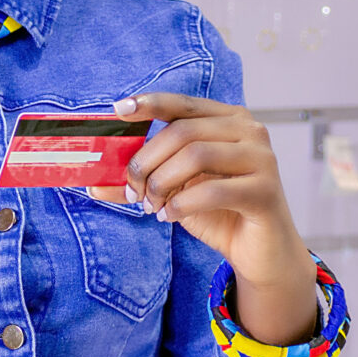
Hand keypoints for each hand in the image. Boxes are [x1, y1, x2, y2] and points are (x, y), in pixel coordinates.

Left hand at [91, 91, 317, 344]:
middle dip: (147, 160)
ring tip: (151, 205)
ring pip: (196, 155)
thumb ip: (143, 181)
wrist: (260, 252)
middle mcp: (249, 131)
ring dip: (162, 183)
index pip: (184, 104)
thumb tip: (93, 184)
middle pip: (183, 132)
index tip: (118, 110)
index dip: (150, 104)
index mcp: (229, 120)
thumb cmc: (219, 213)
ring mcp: (261, 159)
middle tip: (131, 189)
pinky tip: (169, 216)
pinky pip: (212, 191)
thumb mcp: (176, 191)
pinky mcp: (264, 191)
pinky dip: (181, 205)